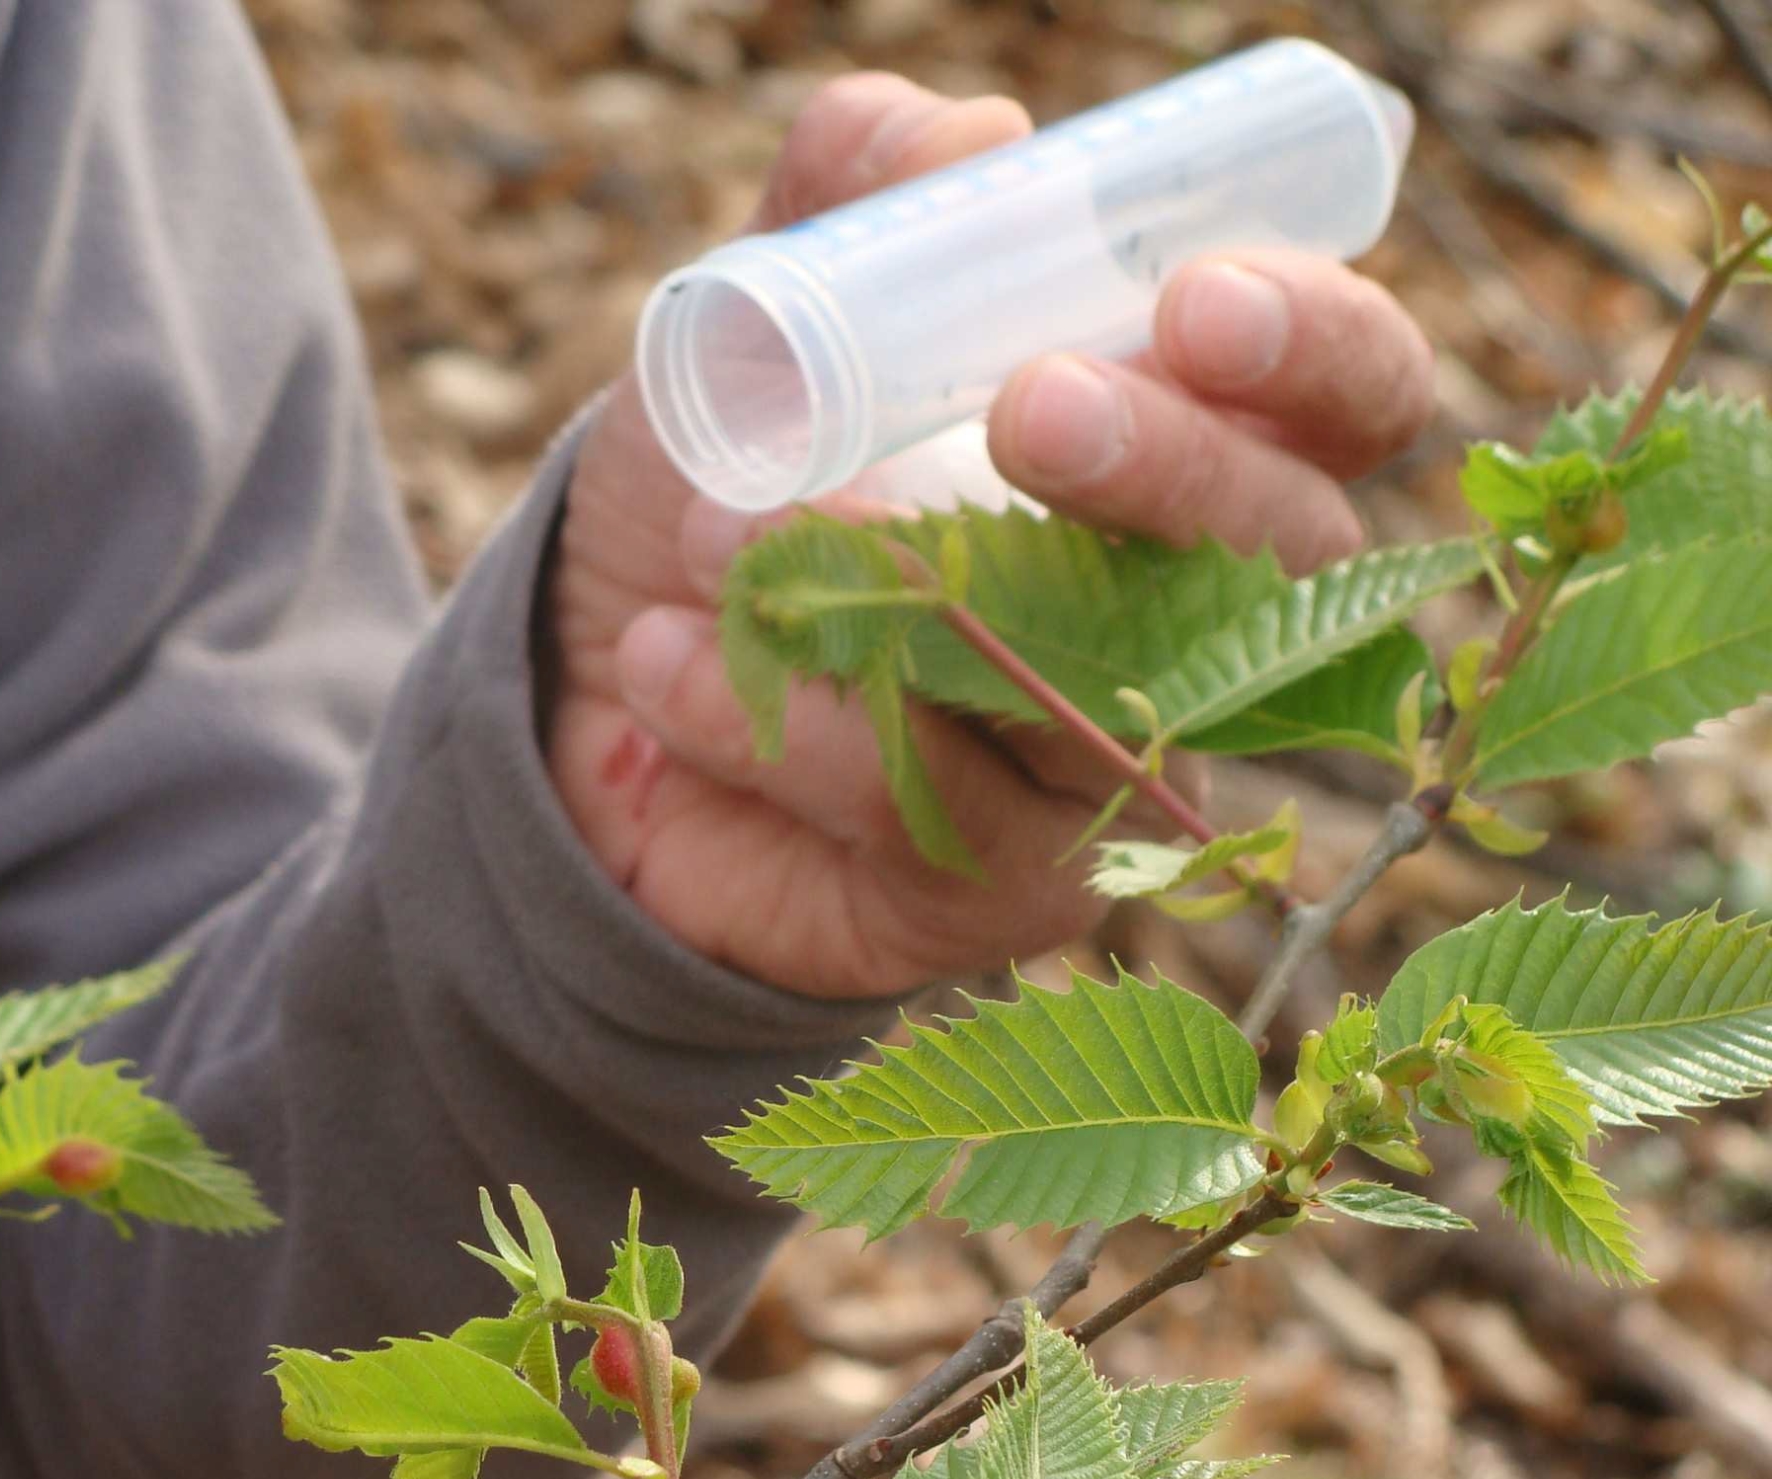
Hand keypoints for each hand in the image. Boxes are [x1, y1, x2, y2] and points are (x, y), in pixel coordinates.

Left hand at [546, 75, 1433, 1000]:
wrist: (592, 691)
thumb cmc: (725, 491)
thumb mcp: (764, 334)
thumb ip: (849, 216)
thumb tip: (958, 129)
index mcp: (1185, 448)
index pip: (1348, 396)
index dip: (1317, 345)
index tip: (1194, 300)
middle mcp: (1188, 618)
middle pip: (1286, 553)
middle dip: (1170, 471)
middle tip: (1032, 410)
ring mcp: (1105, 767)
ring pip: (1098, 693)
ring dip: (904, 592)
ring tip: (716, 529)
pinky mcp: (994, 887)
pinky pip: (922, 798)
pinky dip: (776, 715)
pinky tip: (661, 654)